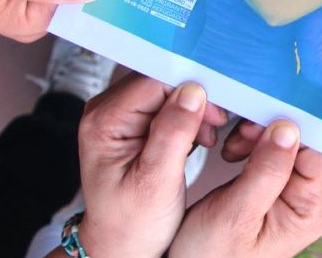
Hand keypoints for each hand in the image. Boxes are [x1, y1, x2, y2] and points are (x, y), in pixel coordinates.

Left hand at [77, 77, 226, 256]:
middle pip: (161, 80)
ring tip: (206, 137)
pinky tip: (198, 137)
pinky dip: (190, 117)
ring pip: (168, 90)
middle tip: (215, 126)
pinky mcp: (136, 123)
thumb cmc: (131, 223)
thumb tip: (193, 92)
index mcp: (104, 121)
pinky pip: (168, 104)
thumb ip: (173, 133)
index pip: (153, 81)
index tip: (217, 112)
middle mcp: (108, 111)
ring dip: (195, 109)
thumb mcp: (156, 182)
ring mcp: (121, 116)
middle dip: (195, 99)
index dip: (190, 90)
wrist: (121, 246)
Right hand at [169, 120, 321, 256]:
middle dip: (270, 130)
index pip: (316, 151)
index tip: (257, 123)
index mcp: (311, 210)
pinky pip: (271, 148)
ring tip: (233, 148)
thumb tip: (288, 129)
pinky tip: (233, 152)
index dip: (288, 130)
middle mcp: (308, 198)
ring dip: (258, 134)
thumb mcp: (236, 215)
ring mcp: (291, 190)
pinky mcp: (272, 183)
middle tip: (240, 137)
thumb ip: (265, 173)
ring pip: (286, 140)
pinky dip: (251, 142)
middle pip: (303, 142)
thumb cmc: (213, 256)